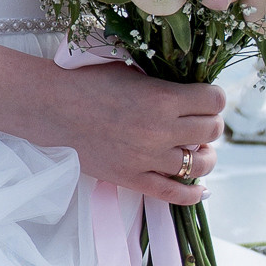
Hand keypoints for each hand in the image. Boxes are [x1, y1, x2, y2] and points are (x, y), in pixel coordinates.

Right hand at [28, 56, 225, 201]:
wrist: (51, 107)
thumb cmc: (88, 81)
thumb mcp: (133, 70)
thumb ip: (165, 82)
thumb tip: (195, 92)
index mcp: (162, 98)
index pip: (214, 100)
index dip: (214, 97)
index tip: (206, 96)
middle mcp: (159, 131)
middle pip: (211, 131)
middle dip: (211, 123)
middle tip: (200, 120)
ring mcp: (146, 159)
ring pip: (200, 164)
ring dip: (205, 155)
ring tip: (198, 149)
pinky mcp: (132, 179)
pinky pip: (174, 194)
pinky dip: (193, 193)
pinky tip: (199, 186)